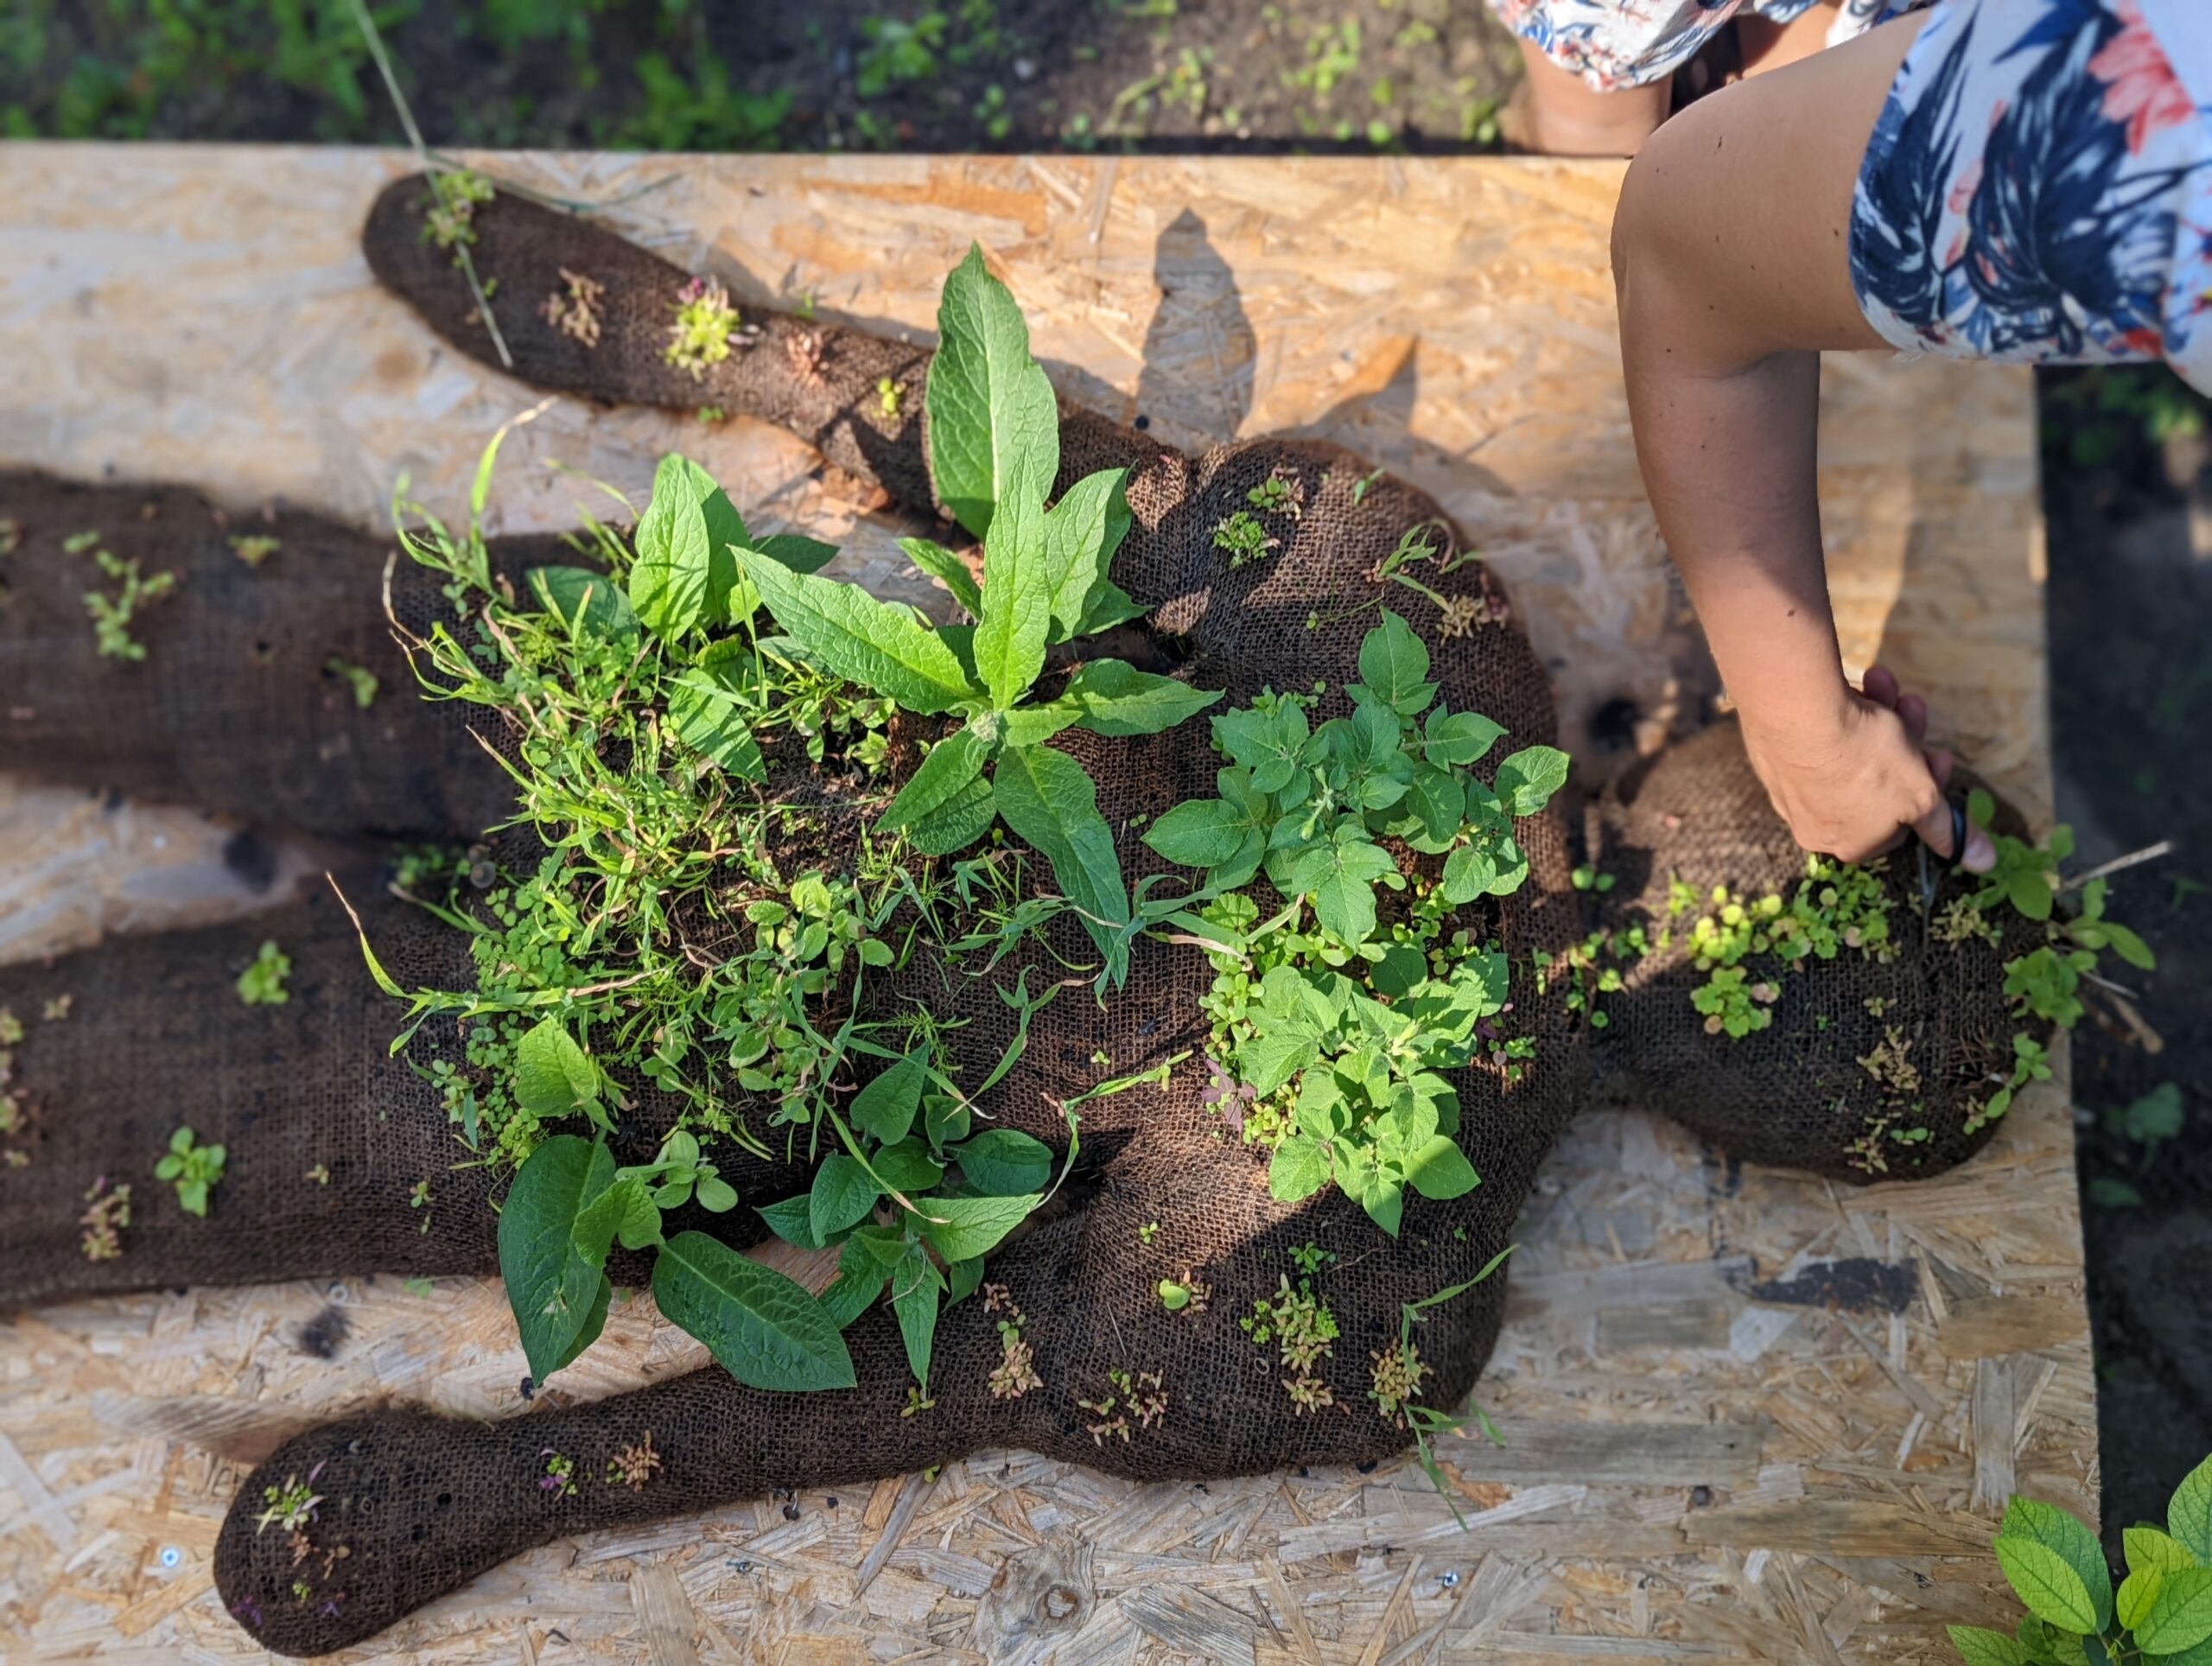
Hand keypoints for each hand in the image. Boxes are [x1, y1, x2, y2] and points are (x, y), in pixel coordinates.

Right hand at [1739, 665, 1995, 870]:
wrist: (1795, 712)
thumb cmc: (1864, 759)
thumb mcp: (1921, 795)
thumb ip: (1947, 827)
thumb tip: (1985, 863)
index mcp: (1852, 845)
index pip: (1901, 824)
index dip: (1926, 786)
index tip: (1937, 755)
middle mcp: (1814, 826)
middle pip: (1877, 786)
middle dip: (1903, 743)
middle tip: (1912, 709)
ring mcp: (1788, 791)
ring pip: (1847, 756)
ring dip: (1877, 718)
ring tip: (1882, 683)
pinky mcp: (1771, 757)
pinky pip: (1814, 741)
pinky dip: (1838, 716)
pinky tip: (1850, 689)